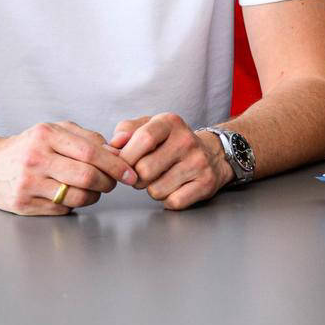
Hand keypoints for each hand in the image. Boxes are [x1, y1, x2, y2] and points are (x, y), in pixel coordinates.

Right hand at [0, 120, 137, 215]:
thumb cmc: (30, 146)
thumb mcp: (56, 130)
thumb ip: (87, 138)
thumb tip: (117, 153)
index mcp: (46, 135)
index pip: (90, 152)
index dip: (115, 164)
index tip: (130, 172)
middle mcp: (35, 159)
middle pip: (86, 176)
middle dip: (108, 182)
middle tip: (113, 183)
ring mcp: (28, 184)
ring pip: (77, 196)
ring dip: (94, 195)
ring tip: (94, 188)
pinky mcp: (23, 205)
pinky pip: (62, 209)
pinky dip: (73, 204)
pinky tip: (70, 194)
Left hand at [110, 113, 231, 209]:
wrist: (212, 153)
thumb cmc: (171, 142)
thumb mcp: (150, 126)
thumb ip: (126, 131)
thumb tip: (112, 145)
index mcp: (170, 122)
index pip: (143, 139)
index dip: (126, 157)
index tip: (123, 164)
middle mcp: (187, 140)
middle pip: (145, 170)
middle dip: (136, 177)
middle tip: (143, 173)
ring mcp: (198, 162)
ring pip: (156, 190)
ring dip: (152, 189)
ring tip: (160, 178)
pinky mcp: (206, 183)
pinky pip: (173, 202)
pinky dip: (168, 199)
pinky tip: (174, 187)